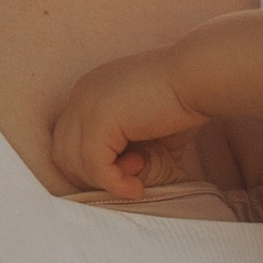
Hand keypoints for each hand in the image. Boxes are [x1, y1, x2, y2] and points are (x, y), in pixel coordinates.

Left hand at [51, 47, 200, 198]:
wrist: (200, 75)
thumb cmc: (186, 99)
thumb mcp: (150, 131)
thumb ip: (131, 152)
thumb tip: (126, 179)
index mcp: (90, 91)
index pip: (69, 140)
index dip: (92, 165)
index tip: (128, 170)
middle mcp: (81, 94)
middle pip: (63, 153)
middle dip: (92, 176)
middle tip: (130, 177)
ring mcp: (86, 105)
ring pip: (73, 162)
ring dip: (104, 180)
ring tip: (138, 178)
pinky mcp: (99, 120)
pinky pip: (94, 166)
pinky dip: (113, 184)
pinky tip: (136, 188)